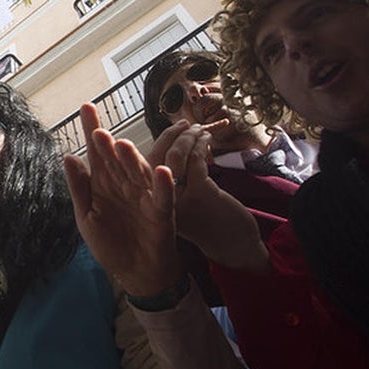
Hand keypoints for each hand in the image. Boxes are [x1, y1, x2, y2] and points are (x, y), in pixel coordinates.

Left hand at [64, 103, 181, 297]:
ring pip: (137, 173)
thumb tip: (68, 156)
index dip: (92, 130)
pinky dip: (162, 185)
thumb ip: (79, 188)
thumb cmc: (112, 243)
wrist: (137, 272)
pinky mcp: (161, 212)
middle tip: (97, 129)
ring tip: (122, 144)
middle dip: (108, 144)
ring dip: (131, 159)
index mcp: (104, 183)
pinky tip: (160, 170)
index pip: (97, 152)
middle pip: (116, 159)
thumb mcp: (86, 217)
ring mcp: (144, 195)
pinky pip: (162, 196)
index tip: (85, 107)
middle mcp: (124, 183)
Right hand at [148, 120, 269, 271]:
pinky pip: (195, 159)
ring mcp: (179, 198)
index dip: (144, 147)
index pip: (136, 168)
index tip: (166, 130)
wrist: (231, 244)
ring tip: (196, 128)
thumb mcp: (180, 200)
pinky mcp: (200, 193)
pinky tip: (206, 138)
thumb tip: (169, 146)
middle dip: (167, 134)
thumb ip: (169, 180)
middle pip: (151, 159)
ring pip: (174, 156)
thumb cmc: (206, 217)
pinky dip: (200, 143)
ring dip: (185, 136)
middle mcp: (158, 202)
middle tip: (183, 124)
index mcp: (150, 203)